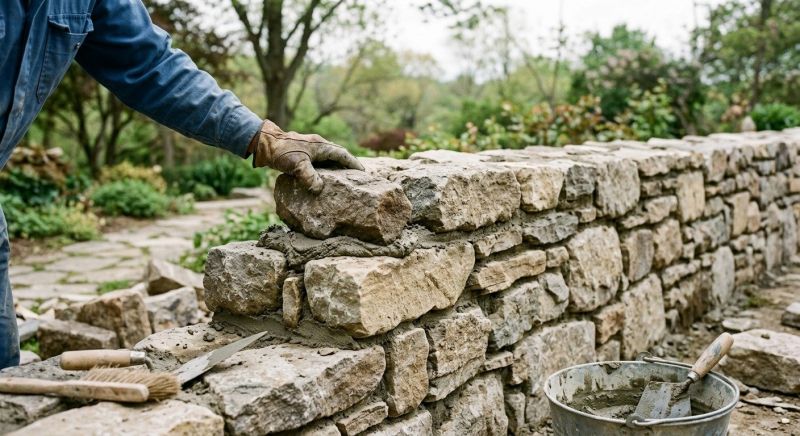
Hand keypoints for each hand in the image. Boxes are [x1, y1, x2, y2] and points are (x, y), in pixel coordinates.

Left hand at [249, 120, 363, 192]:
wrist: (263, 143)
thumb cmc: (282, 152)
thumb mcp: (298, 165)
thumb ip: (310, 177)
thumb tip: (319, 189)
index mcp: (321, 146)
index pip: (343, 154)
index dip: (353, 163)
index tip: (363, 172)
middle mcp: (317, 144)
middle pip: (337, 154)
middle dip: (347, 164)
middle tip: (354, 176)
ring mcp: (309, 148)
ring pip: (327, 157)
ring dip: (335, 166)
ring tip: (341, 178)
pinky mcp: (301, 152)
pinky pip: (317, 160)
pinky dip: (323, 168)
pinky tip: (321, 177)